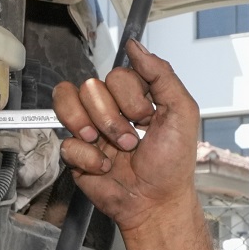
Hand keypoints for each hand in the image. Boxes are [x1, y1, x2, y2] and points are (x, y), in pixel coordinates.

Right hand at [51, 40, 201, 233]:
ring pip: (69, 105)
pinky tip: (105, 166)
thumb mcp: (182, 112)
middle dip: (113, 119)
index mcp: (134, 96)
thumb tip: (136, 46)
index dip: (130, 97)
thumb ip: (161, 74)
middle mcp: (109, 109)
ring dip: (96, 131)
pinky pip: (67, 142)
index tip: (147, 118)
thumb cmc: (172, 165)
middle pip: (90, 87)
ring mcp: (90, 129)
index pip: (116, 74)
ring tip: (113, 149)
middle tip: (131, 141)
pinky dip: (89, 158)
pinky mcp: (76, 153)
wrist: (156, 203)